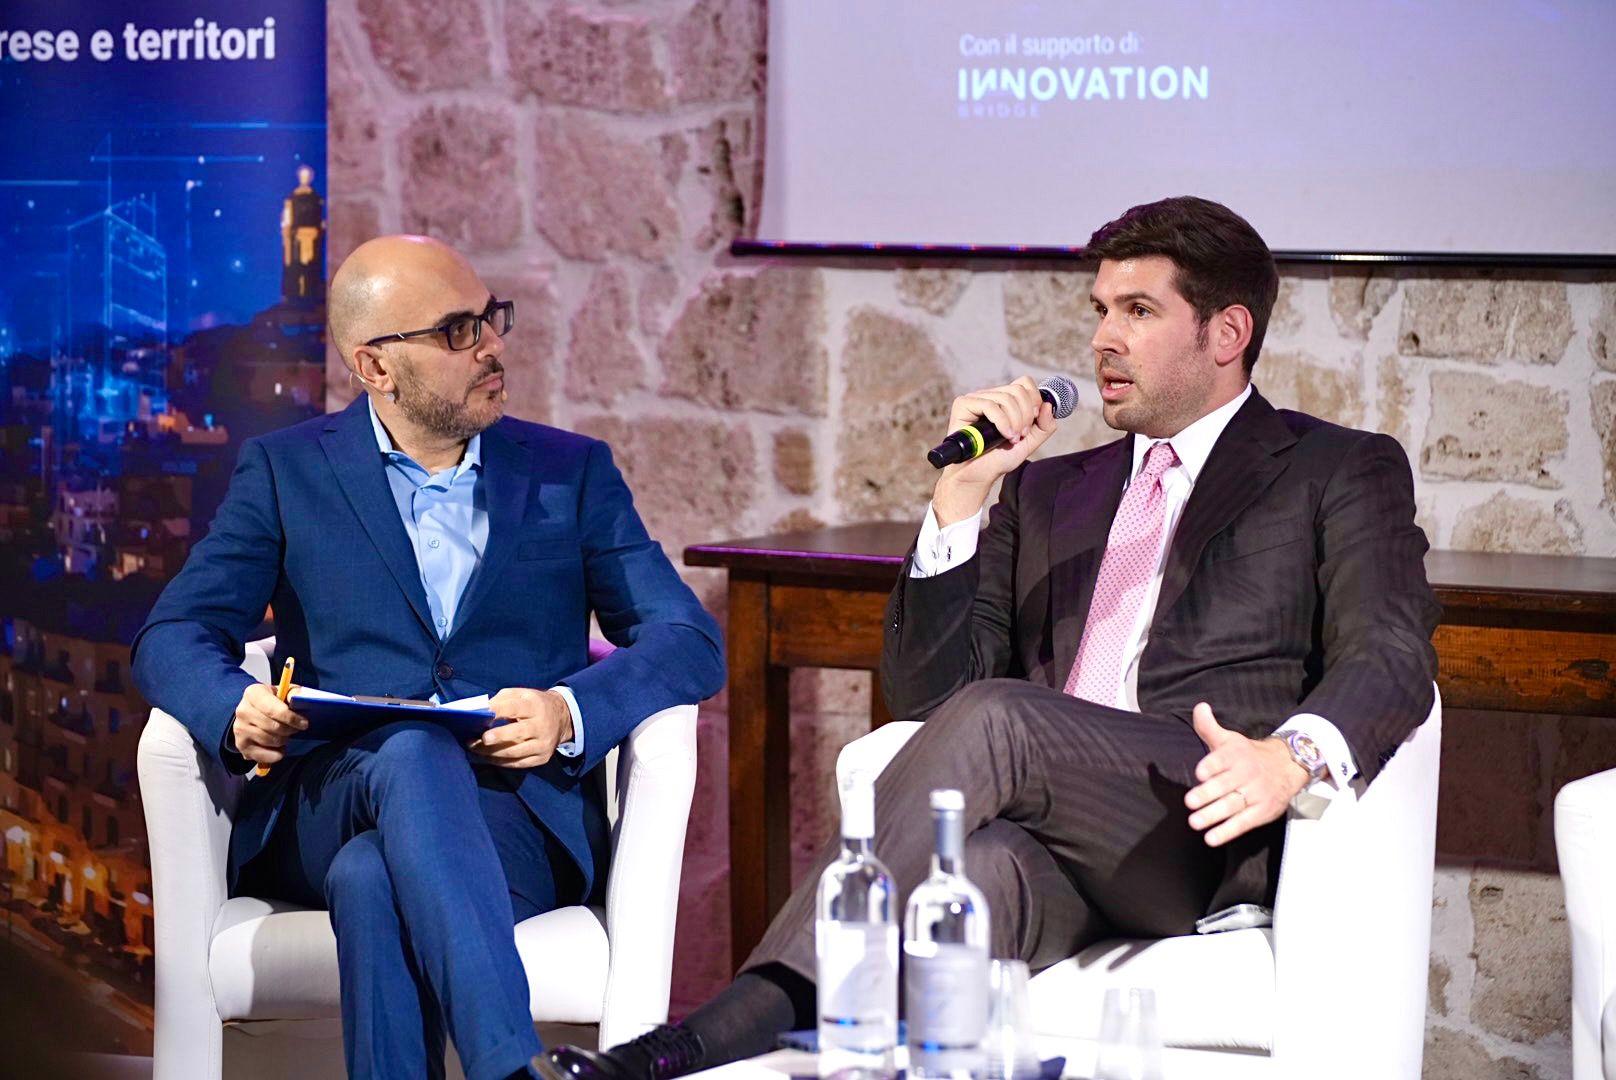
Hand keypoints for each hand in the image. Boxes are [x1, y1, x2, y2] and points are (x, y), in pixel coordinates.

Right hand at [231, 682, 307, 765]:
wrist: (254, 711)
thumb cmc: (274, 701)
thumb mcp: (284, 691)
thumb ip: (294, 693)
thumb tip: (299, 697)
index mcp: (253, 694)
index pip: (273, 710)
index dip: (291, 718)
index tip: (304, 723)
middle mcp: (243, 711)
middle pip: (273, 727)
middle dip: (290, 730)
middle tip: (295, 729)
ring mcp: (239, 729)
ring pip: (270, 741)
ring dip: (283, 741)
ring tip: (285, 735)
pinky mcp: (241, 745)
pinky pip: (264, 756)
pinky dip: (276, 754)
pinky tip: (278, 747)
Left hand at [469, 688, 573, 768]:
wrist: (561, 717)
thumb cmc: (533, 705)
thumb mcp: (521, 694)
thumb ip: (501, 700)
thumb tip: (479, 711)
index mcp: (535, 706)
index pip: (515, 708)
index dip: (497, 711)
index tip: (480, 714)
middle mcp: (541, 725)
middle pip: (519, 732)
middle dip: (499, 736)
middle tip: (482, 738)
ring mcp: (543, 744)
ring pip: (516, 752)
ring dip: (493, 752)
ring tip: (475, 748)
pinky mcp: (542, 758)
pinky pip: (518, 763)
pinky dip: (500, 762)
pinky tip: (487, 757)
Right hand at [933, 376, 1057, 524]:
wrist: (978, 475)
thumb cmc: (999, 459)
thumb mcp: (1029, 442)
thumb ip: (1044, 426)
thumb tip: (1048, 405)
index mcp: (1004, 400)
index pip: (1024, 383)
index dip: (1034, 400)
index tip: (1033, 421)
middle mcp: (989, 396)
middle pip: (1018, 390)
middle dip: (1025, 415)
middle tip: (1021, 435)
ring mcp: (975, 399)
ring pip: (1006, 398)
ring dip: (1015, 421)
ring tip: (1012, 438)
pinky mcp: (963, 405)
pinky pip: (990, 405)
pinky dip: (1002, 422)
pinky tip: (1003, 435)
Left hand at [1184, 702, 1308, 846]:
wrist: (1287, 766)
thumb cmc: (1247, 754)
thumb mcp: (1229, 739)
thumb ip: (1209, 727)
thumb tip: (1199, 707)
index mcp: (1235, 754)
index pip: (1222, 759)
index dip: (1211, 766)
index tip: (1200, 773)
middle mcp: (1246, 773)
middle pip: (1225, 785)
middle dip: (1207, 794)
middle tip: (1189, 802)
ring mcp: (1255, 794)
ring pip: (1232, 805)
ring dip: (1213, 815)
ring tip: (1194, 822)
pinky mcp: (1262, 812)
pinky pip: (1243, 823)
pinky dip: (1227, 831)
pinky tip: (1210, 838)